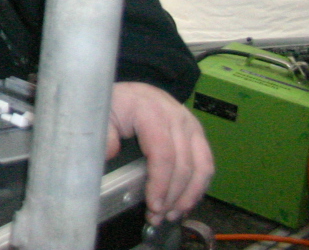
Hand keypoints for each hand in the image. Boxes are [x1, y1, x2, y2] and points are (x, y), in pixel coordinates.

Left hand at [106, 81, 213, 224]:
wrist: (131, 90)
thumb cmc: (114, 103)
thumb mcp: (101, 113)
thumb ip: (104, 133)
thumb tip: (111, 154)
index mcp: (152, 111)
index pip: (163, 154)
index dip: (160, 183)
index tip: (153, 205)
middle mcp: (177, 117)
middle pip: (184, 164)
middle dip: (173, 196)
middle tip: (158, 217)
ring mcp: (191, 124)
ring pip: (202, 166)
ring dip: (189, 195)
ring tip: (172, 215)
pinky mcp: (198, 133)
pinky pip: (206, 163)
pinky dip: (198, 186)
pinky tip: (185, 201)